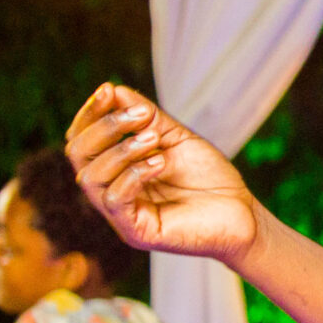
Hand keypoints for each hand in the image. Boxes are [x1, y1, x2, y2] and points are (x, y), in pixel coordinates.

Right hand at [63, 84, 260, 262]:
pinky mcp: (136, 232)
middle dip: (104, 127)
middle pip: (78, 155)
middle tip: (140, 115)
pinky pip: (115, 200)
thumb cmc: (210, 177)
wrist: (243, 213)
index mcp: (115, 169)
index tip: (108, 90)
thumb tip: (114, 90)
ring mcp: (120, 215)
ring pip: (92, 177)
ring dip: (121, 150)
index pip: (83, 139)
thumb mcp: (176, 139)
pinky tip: (160, 162)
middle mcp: (110, 191)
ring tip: (154, 139)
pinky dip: (134, 175)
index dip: (90, 114)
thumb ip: (147, 117)